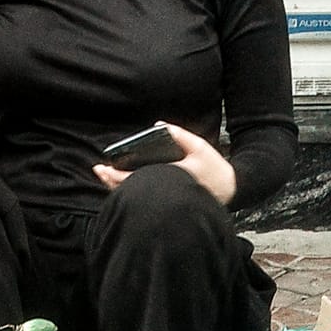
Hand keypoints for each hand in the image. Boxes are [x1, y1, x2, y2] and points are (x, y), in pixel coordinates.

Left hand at [93, 122, 236, 205]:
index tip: (104, 167)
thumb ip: (179, 134)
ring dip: (119, 189)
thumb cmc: (215, 170)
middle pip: (131, 192)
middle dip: (112, 183)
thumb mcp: (200, 147)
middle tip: (99, 170)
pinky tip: (122, 185)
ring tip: (106, 177)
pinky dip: (131, 194)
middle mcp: (166, 193)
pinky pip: (145, 201)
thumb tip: (159, 124)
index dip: (116, 176)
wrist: (231, 190)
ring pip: (136, 199)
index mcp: (171, 178)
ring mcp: (167, 201)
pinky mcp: (169, 205)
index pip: (137, 180)